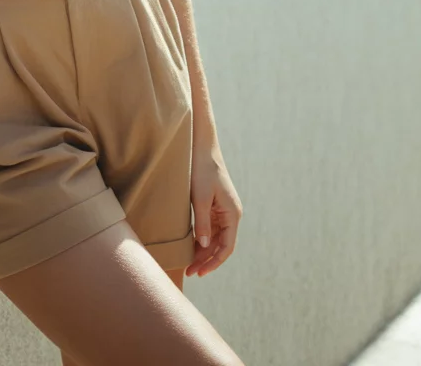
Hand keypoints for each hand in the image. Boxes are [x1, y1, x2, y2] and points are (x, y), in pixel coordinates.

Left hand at [185, 141, 242, 277]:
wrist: (201, 146)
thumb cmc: (201, 169)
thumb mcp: (200, 197)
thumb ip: (203, 223)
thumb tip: (205, 246)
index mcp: (232, 213)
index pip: (227, 247)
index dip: (214, 262)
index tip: (200, 272)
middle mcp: (231, 214)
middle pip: (221, 245)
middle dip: (206, 260)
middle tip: (189, 273)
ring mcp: (223, 210)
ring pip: (215, 238)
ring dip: (203, 252)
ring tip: (188, 265)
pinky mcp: (214, 205)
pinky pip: (210, 229)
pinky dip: (202, 240)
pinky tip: (190, 247)